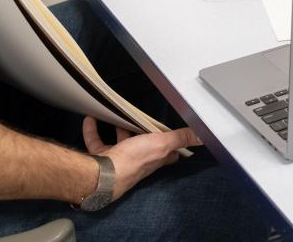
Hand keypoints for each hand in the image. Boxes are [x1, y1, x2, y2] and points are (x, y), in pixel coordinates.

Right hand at [83, 117, 199, 201]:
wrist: (102, 175)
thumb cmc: (132, 161)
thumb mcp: (161, 144)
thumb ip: (180, 138)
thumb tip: (202, 136)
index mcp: (153, 159)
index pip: (167, 155)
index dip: (172, 147)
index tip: (173, 137)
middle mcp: (137, 161)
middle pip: (141, 147)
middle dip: (141, 135)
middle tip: (140, 120)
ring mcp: (118, 160)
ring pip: (118, 144)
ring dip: (117, 130)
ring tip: (114, 116)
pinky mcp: (101, 158)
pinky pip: (96, 142)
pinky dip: (92, 130)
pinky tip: (90, 119)